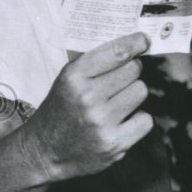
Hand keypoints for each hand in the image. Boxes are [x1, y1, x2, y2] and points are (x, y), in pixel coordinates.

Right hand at [19, 32, 152, 182]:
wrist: (45, 150)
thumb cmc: (59, 110)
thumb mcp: (66, 80)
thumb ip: (93, 63)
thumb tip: (130, 46)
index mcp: (74, 76)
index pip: (116, 53)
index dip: (135, 43)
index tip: (143, 41)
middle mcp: (88, 97)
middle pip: (133, 70)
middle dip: (130, 71)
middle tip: (120, 79)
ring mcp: (102, 121)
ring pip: (141, 92)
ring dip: (133, 94)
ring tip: (118, 102)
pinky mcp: (115, 143)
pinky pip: (145, 120)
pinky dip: (137, 119)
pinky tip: (122, 121)